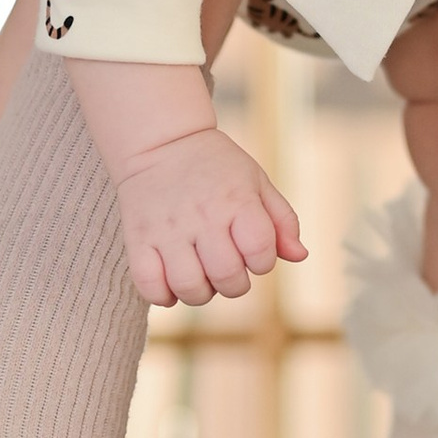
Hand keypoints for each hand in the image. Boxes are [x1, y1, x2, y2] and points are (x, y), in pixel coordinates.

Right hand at [115, 125, 306, 307]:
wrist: (161, 142)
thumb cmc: (216, 166)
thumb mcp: (257, 182)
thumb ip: (282, 220)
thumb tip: (299, 256)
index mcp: (237, 201)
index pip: (260, 252)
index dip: (262, 262)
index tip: (252, 253)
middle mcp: (203, 216)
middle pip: (227, 276)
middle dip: (234, 284)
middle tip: (226, 268)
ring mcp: (167, 229)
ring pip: (189, 287)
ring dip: (200, 293)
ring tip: (200, 276)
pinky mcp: (138, 238)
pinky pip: (150, 285)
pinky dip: (163, 295)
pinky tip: (172, 284)